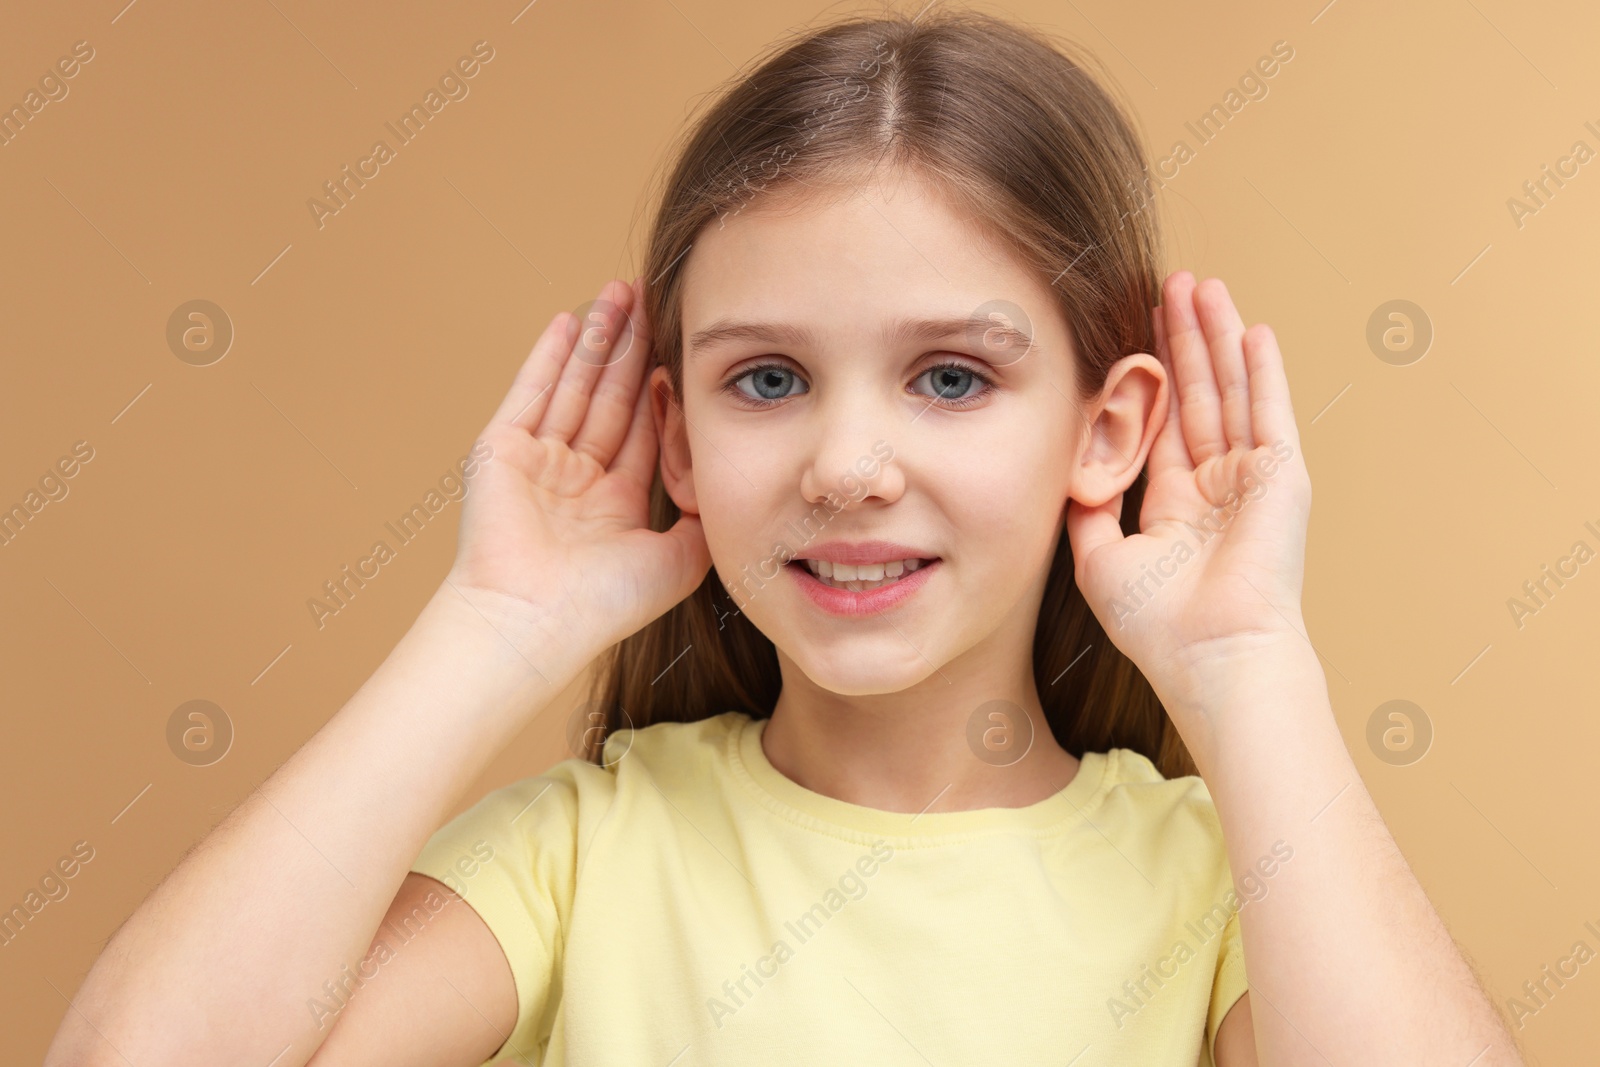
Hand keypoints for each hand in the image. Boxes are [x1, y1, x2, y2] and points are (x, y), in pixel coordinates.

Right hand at [444, 278, 711, 657]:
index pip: (644, 429)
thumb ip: (702, 516)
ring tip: (619, 293)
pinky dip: (549, 356)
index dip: (664, 388)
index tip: (686, 347)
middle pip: (611, 398)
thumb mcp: (678, 560)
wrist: (534, 620)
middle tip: (654, 297)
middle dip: (634, 349)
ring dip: (599, 341)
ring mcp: (537, 462)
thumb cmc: (604, 604)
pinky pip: (531, 391)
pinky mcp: (502, 449)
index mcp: (614, 504)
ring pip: (575, 386)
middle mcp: (575, 480)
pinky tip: (570, 320)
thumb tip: (724, 479)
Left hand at [1064, 272, 1313, 704]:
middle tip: (1169, 284)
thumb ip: (1086, 508)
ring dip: (1216, 338)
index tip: (1134, 329)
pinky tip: (1253, 330)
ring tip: (1203, 287)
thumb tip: (1069, 469)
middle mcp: (1217, 487)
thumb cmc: (1158, 625)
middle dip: (1182, 339)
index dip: (1151, 376)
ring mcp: (1253, 479)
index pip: (1163, 424)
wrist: (1212, 655)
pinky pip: (1269, 410)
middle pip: (1197, 395)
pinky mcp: (1282, 476)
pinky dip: (1262, 370)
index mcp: (1176, 507)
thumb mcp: (1098, 558)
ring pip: (1230, 391)